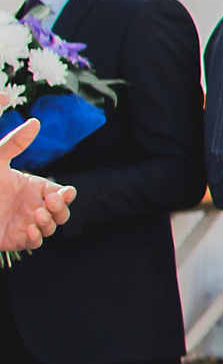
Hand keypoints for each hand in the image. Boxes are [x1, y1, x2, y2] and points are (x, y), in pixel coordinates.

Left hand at [0, 120, 72, 252]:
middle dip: (61, 209)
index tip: (62, 192)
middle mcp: (35, 206)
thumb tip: (35, 122)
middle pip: (62, 212)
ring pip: (51, 227)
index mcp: (36, 189)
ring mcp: (28, 224)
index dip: (67, 195)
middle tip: (49, 203)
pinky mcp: (17, 239)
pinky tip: (30, 230)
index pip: (62, 193)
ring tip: (36, 216)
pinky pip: (35, 242)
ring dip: (48, 223)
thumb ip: (15, 143)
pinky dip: (36, 238)